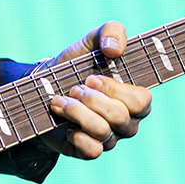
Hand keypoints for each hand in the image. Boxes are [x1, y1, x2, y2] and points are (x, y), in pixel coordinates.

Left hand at [36, 20, 151, 159]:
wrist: (42, 86)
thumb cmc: (75, 64)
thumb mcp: (92, 39)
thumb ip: (111, 32)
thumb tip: (114, 49)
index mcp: (133, 97)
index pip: (141, 102)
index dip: (115, 90)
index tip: (92, 77)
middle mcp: (126, 121)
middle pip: (121, 117)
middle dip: (92, 100)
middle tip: (74, 88)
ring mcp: (109, 138)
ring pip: (103, 132)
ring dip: (77, 113)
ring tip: (60, 101)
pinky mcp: (88, 150)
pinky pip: (92, 151)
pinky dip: (76, 136)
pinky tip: (64, 125)